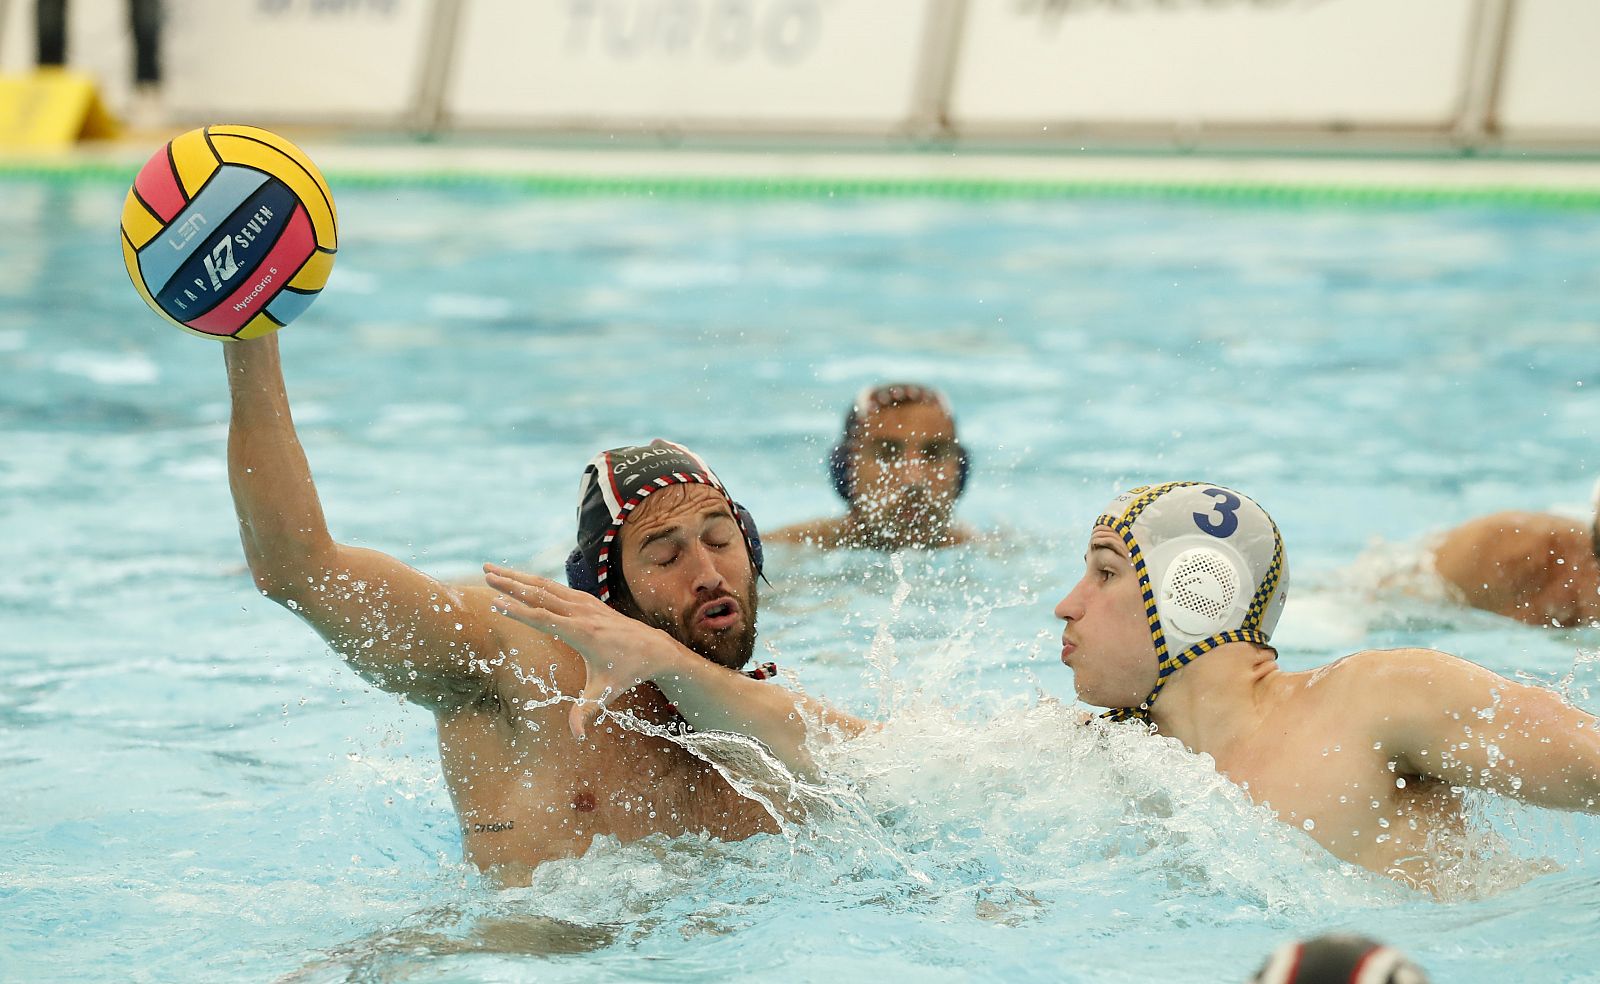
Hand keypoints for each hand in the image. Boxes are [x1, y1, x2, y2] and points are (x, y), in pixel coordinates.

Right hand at [483, 562, 680, 741]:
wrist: (653, 648)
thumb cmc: (627, 671)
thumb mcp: (606, 692)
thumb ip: (587, 711)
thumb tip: (576, 736)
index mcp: (583, 633)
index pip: (544, 619)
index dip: (519, 611)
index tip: (495, 602)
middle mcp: (582, 613)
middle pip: (540, 594)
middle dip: (511, 583)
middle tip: (485, 574)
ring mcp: (584, 603)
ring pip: (546, 585)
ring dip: (517, 576)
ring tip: (490, 569)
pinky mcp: (586, 600)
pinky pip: (555, 587)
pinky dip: (533, 580)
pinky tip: (517, 577)